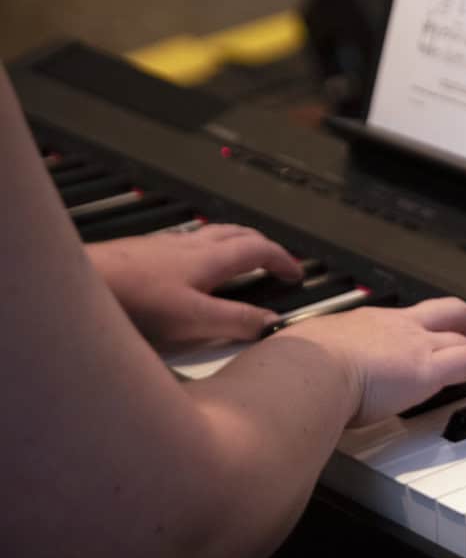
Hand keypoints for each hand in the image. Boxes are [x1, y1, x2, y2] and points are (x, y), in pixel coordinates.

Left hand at [87, 225, 303, 348]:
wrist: (77, 285)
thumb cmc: (130, 300)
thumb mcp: (193, 320)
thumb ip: (236, 321)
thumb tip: (270, 323)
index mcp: (210, 259)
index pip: (259, 250)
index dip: (282, 260)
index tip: (295, 273)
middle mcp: (189, 247)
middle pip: (237, 234)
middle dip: (262, 244)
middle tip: (274, 260)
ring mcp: (163, 247)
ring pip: (210, 236)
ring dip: (233, 244)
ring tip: (239, 259)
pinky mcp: (140, 255)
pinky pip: (184, 246)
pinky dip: (203, 252)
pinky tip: (188, 271)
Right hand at [279, 297, 465, 426]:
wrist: (304, 370)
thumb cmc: (293, 373)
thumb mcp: (304, 368)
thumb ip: (310, 378)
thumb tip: (296, 397)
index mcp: (363, 324)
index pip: (404, 320)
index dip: (425, 328)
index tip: (431, 338)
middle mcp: (395, 326)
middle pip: (446, 311)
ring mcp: (415, 343)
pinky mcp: (430, 367)